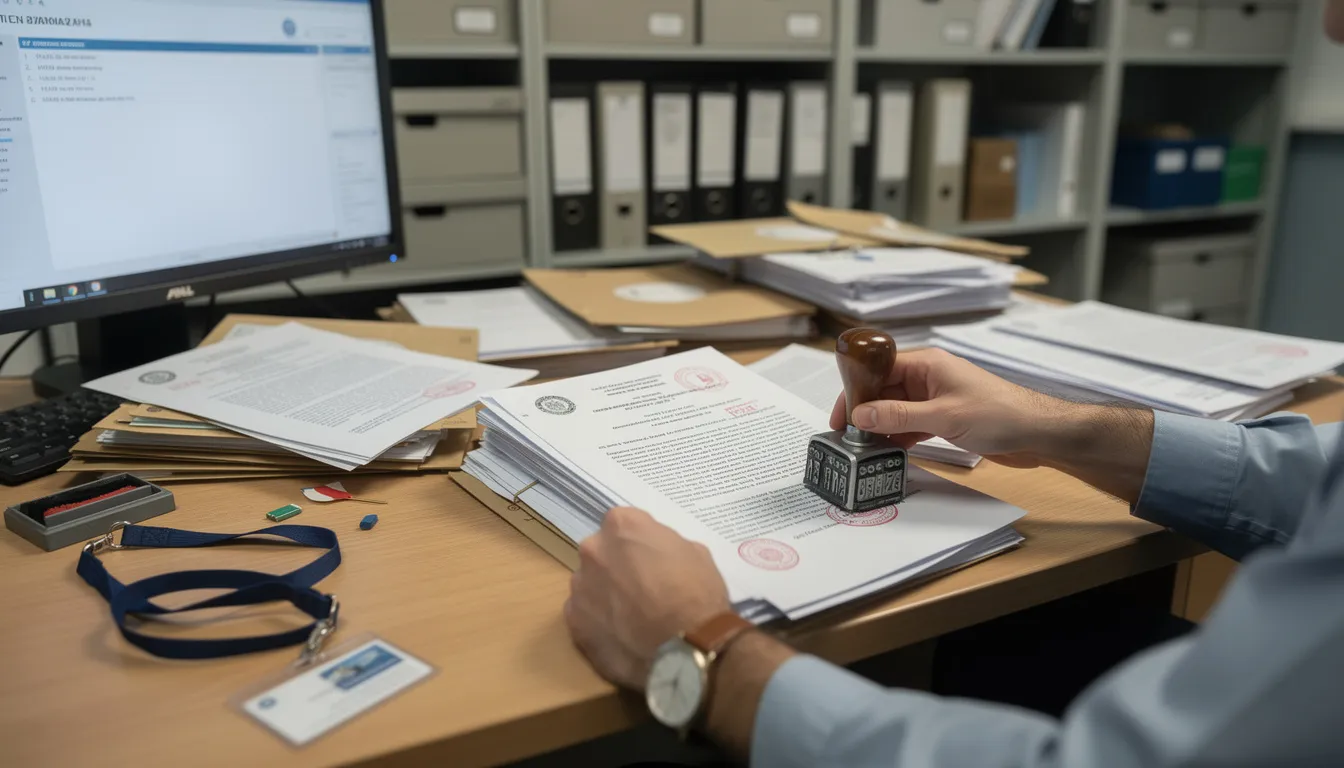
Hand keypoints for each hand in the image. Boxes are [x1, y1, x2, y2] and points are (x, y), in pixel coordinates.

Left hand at [565, 506, 730, 690]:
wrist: (686, 649)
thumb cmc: (697, 595)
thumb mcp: (695, 553)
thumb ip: (664, 546)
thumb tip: (656, 556)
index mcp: (622, 526)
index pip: (623, 525)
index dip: (638, 544)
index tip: (651, 560)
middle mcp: (593, 550)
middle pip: (601, 553)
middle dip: (617, 566)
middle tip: (641, 589)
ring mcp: (580, 587)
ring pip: (590, 585)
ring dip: (605, 595)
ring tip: (632, 619)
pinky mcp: (574, 623)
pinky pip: (584, 616)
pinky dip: (599, 624)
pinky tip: (622, 637)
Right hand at [829, 347, 1060, 466]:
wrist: (1038, 433)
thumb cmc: (999, 414)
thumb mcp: (943, 416)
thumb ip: (899, 416)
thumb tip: (861, 415)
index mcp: (927, 364)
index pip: (878, 369)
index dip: (855, 390)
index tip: (840, 415)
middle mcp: (928, 377)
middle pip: (884, 390)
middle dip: (865, 412)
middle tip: (847, 438)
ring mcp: (936, 398)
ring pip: (896, 410)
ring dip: (881, 427)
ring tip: (863, 449)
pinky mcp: (944, 418)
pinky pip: (911, 424)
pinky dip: (899, 437)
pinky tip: (889, 451)